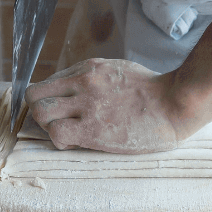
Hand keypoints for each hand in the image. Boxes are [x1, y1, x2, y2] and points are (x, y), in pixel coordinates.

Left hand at [25, 58, 187, 153]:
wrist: (176, 103)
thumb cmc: (154, 92)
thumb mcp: (119, 71)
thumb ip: (95, 78)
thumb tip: (77, 91)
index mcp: (89, 68)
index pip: (49, 82)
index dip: (51, 100)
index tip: (62, 112)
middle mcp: (82, 82)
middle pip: (35, 95)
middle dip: (42, 112)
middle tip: (59, 123)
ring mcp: (86, 104)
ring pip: (40, 112)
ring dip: (48, 126)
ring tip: (68, 133)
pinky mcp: (92, 128)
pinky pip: (56, 133)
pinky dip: (59, 140)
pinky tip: (76, 142)